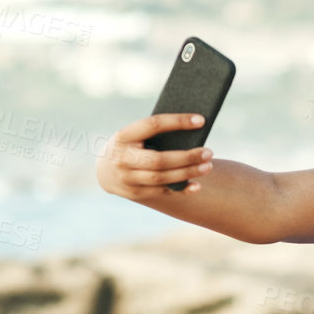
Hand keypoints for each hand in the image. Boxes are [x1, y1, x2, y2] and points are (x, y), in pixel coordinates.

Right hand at [96, 113, 213, 198]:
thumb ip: (155, 133)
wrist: (105, 170)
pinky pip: (162, 191)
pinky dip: (181, 189)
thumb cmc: (130, 145)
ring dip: (188, 173)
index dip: (177, 122)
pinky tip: (197, 185)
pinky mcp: (135, 193)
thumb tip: (192, 128)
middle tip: (208, 152)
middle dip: (186, 157)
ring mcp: (127, 178)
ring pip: (161, 178)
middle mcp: (123, 158)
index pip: (153, 125)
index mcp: (124, 136)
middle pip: (158, 160)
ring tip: (208, 166)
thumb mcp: (134, 134)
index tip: (200, 120)